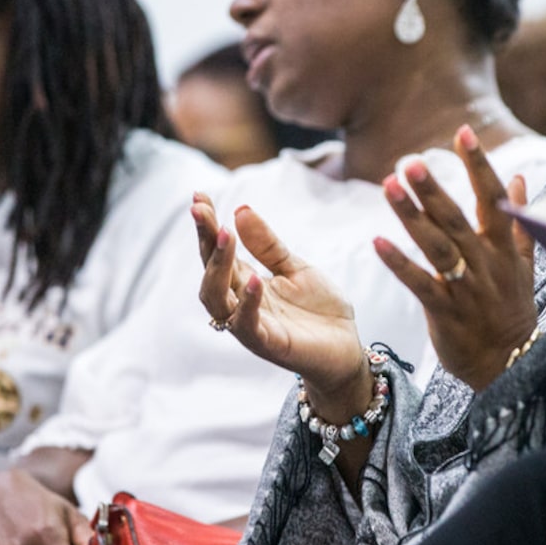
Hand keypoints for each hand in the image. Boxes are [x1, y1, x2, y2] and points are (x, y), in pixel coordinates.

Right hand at [193, 193, 367, 405]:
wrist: (346, 350)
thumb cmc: (319, 310)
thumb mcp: (296, 268)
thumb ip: (268, 245)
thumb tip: (240, 209)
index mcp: (245, 283)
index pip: (217, 251)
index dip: (206, 225)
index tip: (199, 194)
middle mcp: (240, 304)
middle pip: (210, 271)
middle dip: (205, 239)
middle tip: (200, 209)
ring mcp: (251, 325)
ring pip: (217, 299)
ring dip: (218, 266)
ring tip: (225, 235)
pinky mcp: (269, 344)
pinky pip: (248, 325)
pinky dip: (248, 302)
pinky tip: (254, 279)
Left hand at [372, 125, 536, 390]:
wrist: (511, 365)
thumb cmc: (513, 310)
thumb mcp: (524, 264)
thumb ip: (520, 220)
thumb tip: (519, 177)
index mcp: (505, 248)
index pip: (493, 198)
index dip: (479, 165)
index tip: (463, 132)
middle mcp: (486, 264)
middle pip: (458, 219)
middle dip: (434, 189)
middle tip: (410, 160)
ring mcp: (466, 288)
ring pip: (437, 247)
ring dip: (412, 217)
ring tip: (389, 186)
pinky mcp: (445, 313)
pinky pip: (420, 284)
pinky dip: (399, 263)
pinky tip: (377, 241)